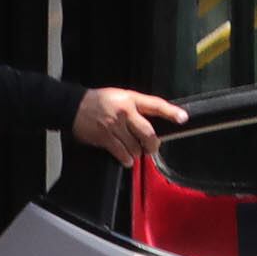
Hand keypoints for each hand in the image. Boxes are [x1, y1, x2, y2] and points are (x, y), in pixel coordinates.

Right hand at [72, 87, 187, 164]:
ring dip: (137, 153)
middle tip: (152, 148)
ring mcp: (115, 125)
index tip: (183, 118)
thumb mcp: (120, 96)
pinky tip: (126, 158)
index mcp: (131, 99)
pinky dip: (127, 159)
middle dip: (153, 145)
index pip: (155, 105)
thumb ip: (136, 107)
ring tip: (134, 151)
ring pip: (135, 146)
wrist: (73, 107)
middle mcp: (125, 111)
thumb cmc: (99, 101)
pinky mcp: (105, 137)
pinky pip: (122, 153)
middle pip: (148, 133)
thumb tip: (152, 122)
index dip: (171, 112)